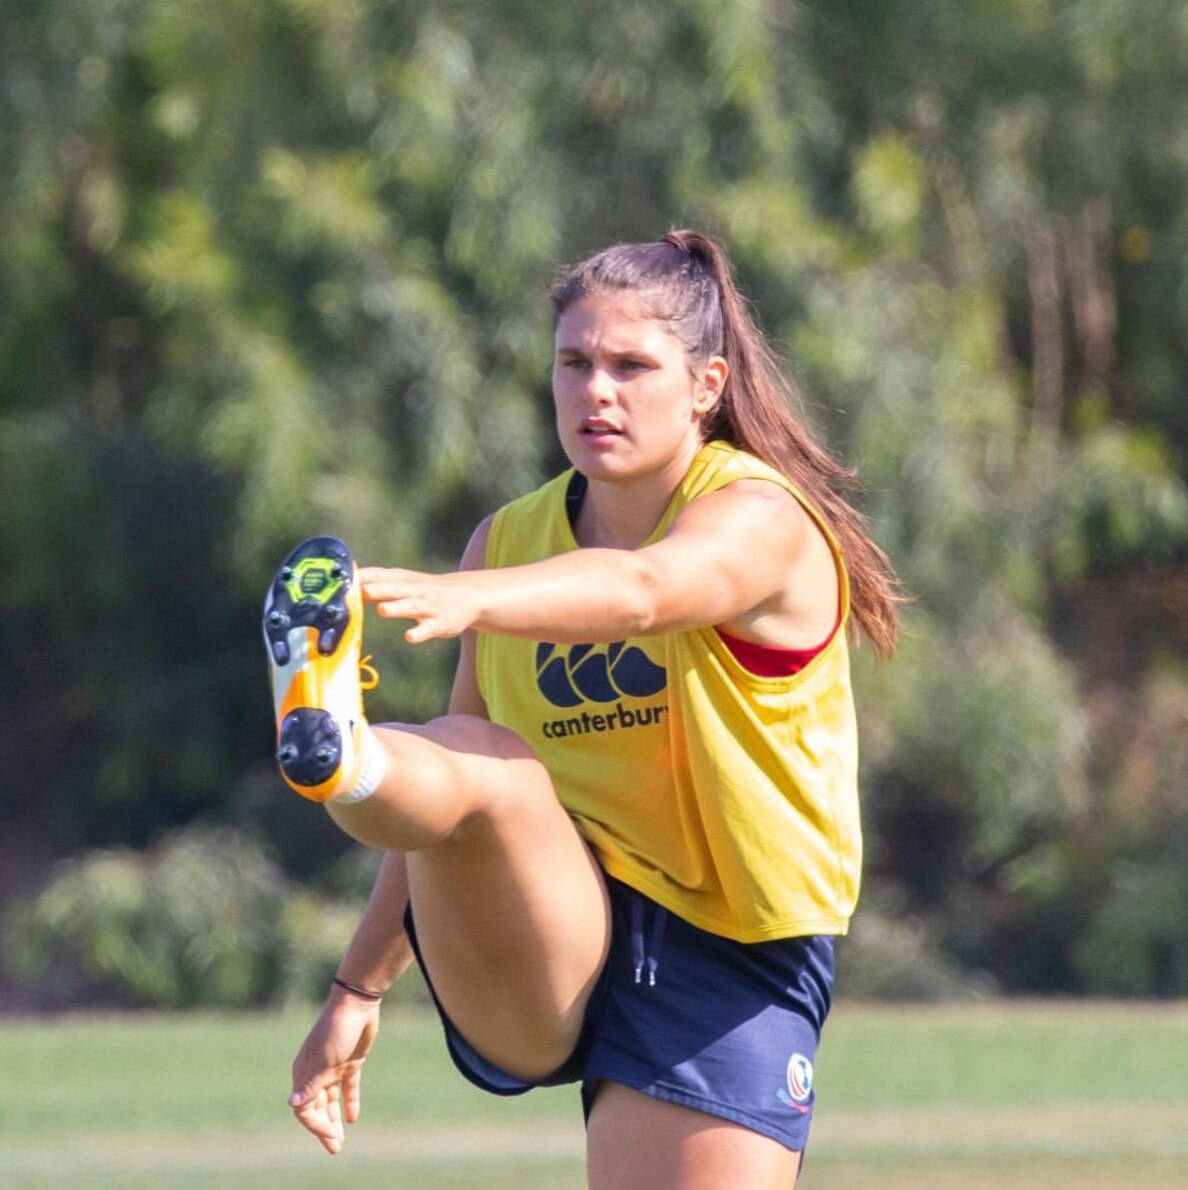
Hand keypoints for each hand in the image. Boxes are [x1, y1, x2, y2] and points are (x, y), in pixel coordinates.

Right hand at [289, 990, 381, 1154]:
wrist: (357, 1003)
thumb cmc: (336, 1030)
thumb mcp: (324, 1059)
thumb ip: (311, 1083)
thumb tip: (292, 1104)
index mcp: (304, 1072)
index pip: (303, 1107)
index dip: (313, 1124)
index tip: (328, 1134)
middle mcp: (316, 1072)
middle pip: (317, 1107)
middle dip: (324, 1128)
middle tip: (335, 1148)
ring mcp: (334, 1067)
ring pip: (331, 1101)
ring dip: (334, 1119)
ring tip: (340, 1141)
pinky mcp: (350, 1062)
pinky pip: (348, 1088)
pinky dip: (349, 1103)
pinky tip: (352, 1118)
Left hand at [358, 566, 479, 642]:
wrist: (468, 595)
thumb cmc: (427, 590)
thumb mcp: (405, 582)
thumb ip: (379, 584)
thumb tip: (349, 583)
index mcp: (403, 580)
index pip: (379, 575)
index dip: (362, 577)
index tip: (341, 581)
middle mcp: (414, 590)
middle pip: (394, 588)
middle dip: (378, 589)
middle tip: (360, 590)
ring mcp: (428, 606)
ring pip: (411, 606)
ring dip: (397, 608)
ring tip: (382, 610)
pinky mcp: (439, 623)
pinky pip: (428, 629)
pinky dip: (419, 633)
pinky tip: (409, 637)